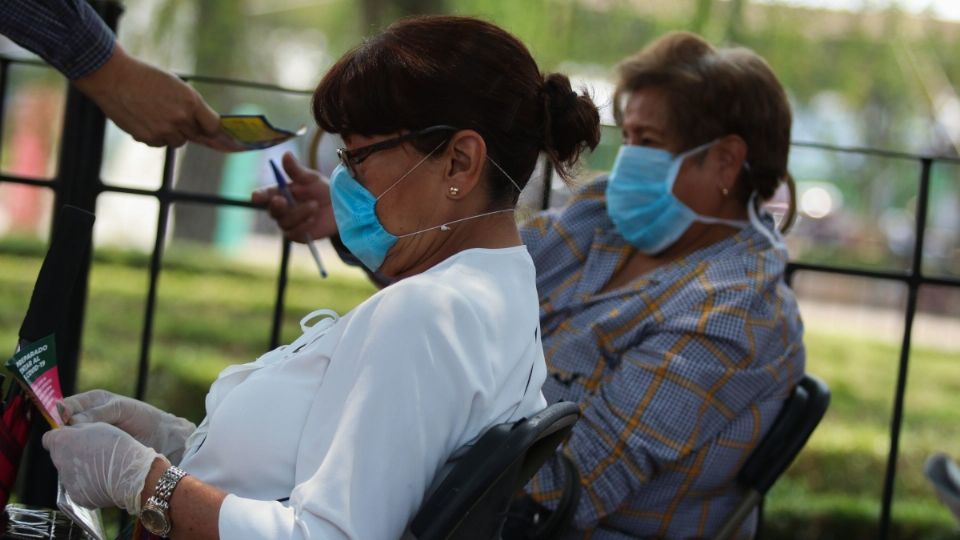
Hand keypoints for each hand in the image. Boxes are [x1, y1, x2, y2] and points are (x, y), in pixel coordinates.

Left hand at [43, 423, 161, 512]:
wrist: (131, 474)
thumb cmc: (117, 446)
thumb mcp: (98, 426)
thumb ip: (78, 428)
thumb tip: (68, 431)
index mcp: (62, 442)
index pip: (49, 438)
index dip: (62, 437)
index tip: (74, 438)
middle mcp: (59, 462)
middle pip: (60, 457)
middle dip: (72, 454)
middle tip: (93, 452)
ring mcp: (66, 482)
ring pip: (69, 473)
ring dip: (80, 470)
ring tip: (102, 468)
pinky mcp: (76, 497)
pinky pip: (79, 488)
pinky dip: (88, 485)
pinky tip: (104, 480)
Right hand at [61, 389, 195, 464]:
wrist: (161, 436)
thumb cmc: (143, 417)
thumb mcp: (121, 408)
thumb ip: (99, 412)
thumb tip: (73, 421)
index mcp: (92, 401)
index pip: (66, 405)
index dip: (60, 413)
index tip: (61, 422)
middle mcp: (87, 417)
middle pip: (63, 424)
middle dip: (62, 431)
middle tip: (65, 438)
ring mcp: (89, 434)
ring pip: (69, 439)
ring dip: (70, 444)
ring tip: (74, 448)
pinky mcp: (93, 450)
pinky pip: (79, 451)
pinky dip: (78, 453)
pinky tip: (80, 457)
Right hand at [73, 45, 233, 149]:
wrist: (113, 78)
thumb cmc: (146, 78)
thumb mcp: (175, 86)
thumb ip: (191, 106)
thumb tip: (207, 127)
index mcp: (191, 101)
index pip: (213, 126)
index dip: (213, 130)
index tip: (218, 135)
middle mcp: (180, 118)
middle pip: (196, 135)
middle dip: (190, 129)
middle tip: (177, 119)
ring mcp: (164, 130)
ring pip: (177, 141)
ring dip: (171, 133)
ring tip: (155, 114)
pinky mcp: (148, 138)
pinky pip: (159, 143)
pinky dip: (155, 136)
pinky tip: (144, 119)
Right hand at [251, 152, 337, 241]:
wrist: (338, 208)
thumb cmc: (321, 190)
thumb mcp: (311, 178)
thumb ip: (296, 170)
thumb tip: (286, 154)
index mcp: (280, 193)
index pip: (265, 195)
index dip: (259, 196)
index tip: (255, 197)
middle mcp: (280, 209)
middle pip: (272, 210)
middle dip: (276, 206)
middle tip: (282, 200)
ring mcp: (287, 223)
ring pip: (285, 222)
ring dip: (299, 213)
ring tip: (314, 205)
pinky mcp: (296, 235)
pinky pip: (294, 233)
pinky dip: (304, 225)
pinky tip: (314, 218)